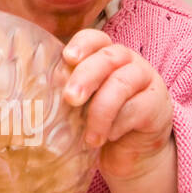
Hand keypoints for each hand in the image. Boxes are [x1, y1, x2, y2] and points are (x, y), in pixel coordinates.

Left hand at [62, 29, 174, 182]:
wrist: (132, 154)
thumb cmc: (100, 124)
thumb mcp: (81, 108)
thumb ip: (67, 95)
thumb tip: (33, 98)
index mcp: (104, 57)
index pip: (95, 39)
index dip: (82, 44)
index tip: (67, 57)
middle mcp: (127, 62)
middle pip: (107, 58)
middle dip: (86, 76)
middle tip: (70, 98)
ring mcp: (146, 80)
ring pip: (121, 84)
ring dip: (100, 110)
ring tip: (89, 137)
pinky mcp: (158, 104)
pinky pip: (137, 108)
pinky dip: (118, 124)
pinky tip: (107, 138)